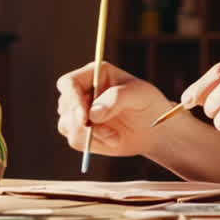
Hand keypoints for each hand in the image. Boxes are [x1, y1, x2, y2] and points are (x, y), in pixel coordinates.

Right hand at [55, 61, 174, 157]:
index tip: (85, 117)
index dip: (72, 99)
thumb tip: (92, 114)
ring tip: (114, 136)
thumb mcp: (140, 95)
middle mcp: (82, 92)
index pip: (68, 83)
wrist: (154, 130)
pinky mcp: (81, 131)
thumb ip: (116, 98)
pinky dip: (93, 144)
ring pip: (66, 125)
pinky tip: (112, 140)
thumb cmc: (149, 105)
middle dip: (83, 122)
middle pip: (64, 106)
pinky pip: (75, 140)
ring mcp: (79, 112)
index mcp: (93, 74)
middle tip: (109, 132)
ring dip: (91, 135)